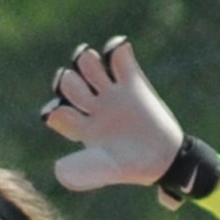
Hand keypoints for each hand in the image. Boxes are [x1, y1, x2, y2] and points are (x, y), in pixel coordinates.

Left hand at [40, 37, 219, 205]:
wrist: (164, 158)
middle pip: (68, 83)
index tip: (60, 113)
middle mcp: (91, 107)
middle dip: (68, 82)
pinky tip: (117, 49)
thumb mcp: (107, 170)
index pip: (57, 112)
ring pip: (88, 64)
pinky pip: (119, 58)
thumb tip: (58, 169)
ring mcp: (110, 92)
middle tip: (84, 93)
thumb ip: (84, 170)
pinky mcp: (132, 82)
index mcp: (80, 127)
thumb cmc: (131, 167)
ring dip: (87, 61)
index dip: (55, 111)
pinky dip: (115, 49)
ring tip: (98, 70)